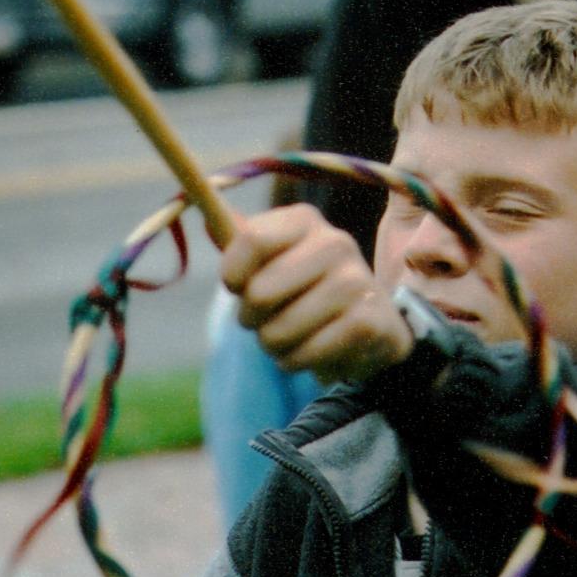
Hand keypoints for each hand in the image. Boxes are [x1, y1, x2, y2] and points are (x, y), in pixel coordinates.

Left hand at [220, 205, 412, 385]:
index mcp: (305, 221)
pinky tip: (313, 353)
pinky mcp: (368, 323)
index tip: (235, 287)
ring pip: (278, 331)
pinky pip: (305, 355)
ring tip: (291, 338)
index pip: (251, 240)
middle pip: (259, 293)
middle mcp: (336, 243)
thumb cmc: (305, 289)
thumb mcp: (273, 259)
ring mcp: (357, 282)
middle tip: (266, 320)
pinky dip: (297, 362)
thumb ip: (239, 240)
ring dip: (274, 346)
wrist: (372, 323)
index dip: (232, 274)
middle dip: (250, 319)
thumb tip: (205, 214)